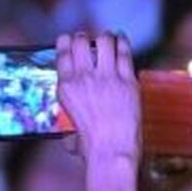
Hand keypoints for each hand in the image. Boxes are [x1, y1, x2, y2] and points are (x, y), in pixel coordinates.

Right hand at [56, 32, 139, 165]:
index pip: (63, 52)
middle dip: (85, 37)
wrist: (111, 152)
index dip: (66, 41)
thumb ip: (68, 114)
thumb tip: (70, 116)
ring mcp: (107, 78)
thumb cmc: (90, 146)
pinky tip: (121, 39)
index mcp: (66, 87)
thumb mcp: (68, 127)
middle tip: (90, 40)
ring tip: (108, 39)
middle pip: (82, 42)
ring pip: (104, 41)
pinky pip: (124, 52)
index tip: (69, 39)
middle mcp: (84, 78)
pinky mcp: (128, 81)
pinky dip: (122, 42)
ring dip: (105, 37)